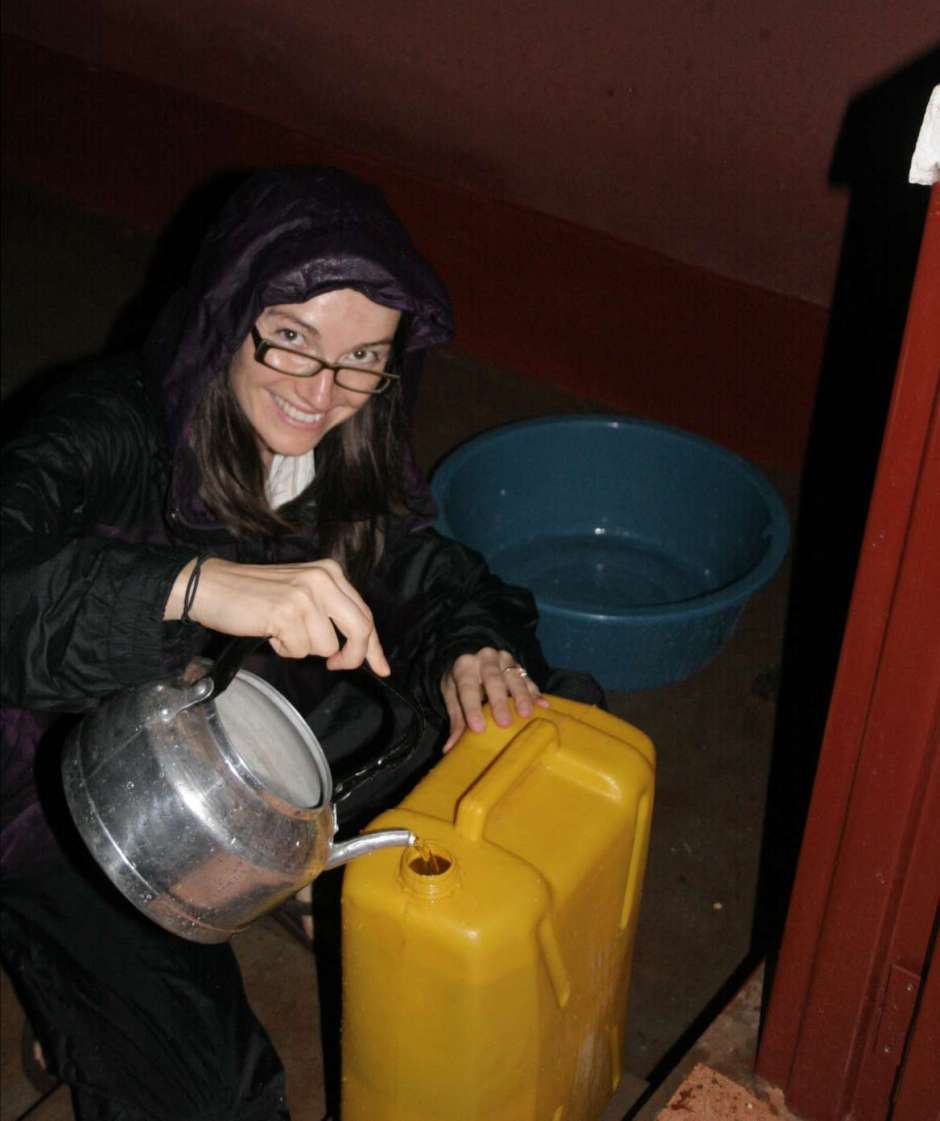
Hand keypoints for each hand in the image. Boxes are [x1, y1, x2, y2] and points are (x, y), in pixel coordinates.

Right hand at [165, 557, 388, 674]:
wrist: (212, 587)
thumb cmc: (256, 595)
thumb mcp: (302, 593)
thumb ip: (330, 613)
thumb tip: (358, 651)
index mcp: (331, 572)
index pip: (364, 614)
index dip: (374, 647)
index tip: (382, 668)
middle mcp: (323, 579)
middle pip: (360, 630)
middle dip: (352, 656)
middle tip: (334, 666)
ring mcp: (305, 595)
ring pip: (327, 646)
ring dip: (303, 648)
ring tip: (281, 631)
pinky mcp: (286, 613)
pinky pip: (300, 650)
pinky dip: (284, 649)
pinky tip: (269, 631)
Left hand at [440, 646, 547, 752]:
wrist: (471, 656)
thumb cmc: (461, 681)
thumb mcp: (453, 696)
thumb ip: (456, 720)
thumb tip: (449, 749)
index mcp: (464, 666)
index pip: (468, 688)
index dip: (472, 708)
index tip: (478, 728)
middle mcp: (485, 658)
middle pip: (493, 679)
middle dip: (499, 702)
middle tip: (504, 723)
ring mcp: (504, 659)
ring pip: (514, 676)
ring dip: (521, 696)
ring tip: (526, 714)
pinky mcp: (518, 664)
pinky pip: (528, 678)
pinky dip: (535, 692)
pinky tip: (543, 705)